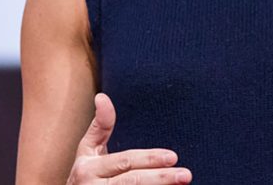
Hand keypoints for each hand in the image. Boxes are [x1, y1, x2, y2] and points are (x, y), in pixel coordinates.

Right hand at [66, 93, 191, 183]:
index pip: (126, 161)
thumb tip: (102, 96)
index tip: (174, 156)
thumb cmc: (86, 174)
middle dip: (161, 177)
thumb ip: (100, 127)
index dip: (150, 158)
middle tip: (186, 174)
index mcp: (88, 167)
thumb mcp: (87, 150)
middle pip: (133, 180)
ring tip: (183, 183)